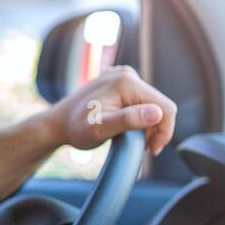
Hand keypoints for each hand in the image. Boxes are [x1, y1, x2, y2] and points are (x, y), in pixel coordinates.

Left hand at [47, 65, 177, 156]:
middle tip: (141, 147)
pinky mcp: (121, 82)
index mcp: (127, 82)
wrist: (58, 123)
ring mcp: (123, 76)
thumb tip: (156, 113)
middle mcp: (127, 74)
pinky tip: (125, 127)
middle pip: (160, 105)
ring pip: (152, 104)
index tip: (151, 150)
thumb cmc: (76, 129)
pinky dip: (140, 116)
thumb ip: (128, 120)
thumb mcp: (100, 129)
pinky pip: (141, 100)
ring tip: (131, 138)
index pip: (165, 108)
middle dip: (156, 129)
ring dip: (148, 124)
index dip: (164, 132)